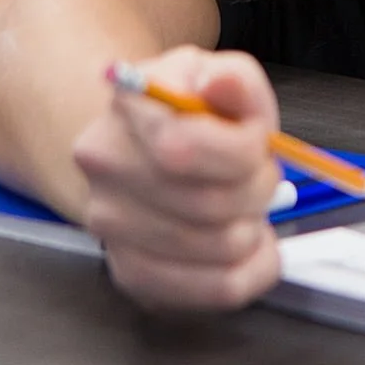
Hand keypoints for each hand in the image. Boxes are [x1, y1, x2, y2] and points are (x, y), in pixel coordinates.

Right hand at [71, 46, 282, 310]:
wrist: (149, 147)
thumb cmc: (198, 112)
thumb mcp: (224, 76)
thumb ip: (236, 79)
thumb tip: (221, 84)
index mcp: (129, 107)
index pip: (183, 148)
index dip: (243, 150)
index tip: (253, 139)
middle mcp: (105, 167)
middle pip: (213, 203)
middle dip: (259, 187)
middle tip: (255, 174)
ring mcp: (110, 225)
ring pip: (222, 248)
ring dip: (254, 226)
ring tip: (243, 204)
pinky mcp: (131, 273)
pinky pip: (216, 289)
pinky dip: (250, 269)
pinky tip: (246, 243)